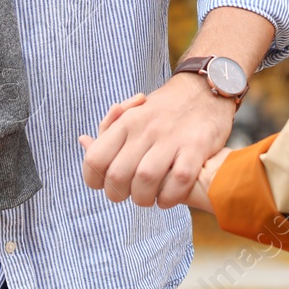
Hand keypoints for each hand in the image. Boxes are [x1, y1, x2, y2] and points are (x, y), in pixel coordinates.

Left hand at [79, 74, 237, 208]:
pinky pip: (178, 181)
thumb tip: (84, 142)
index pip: (94, 160)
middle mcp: (144, 129)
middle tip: (131, 194)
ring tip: (151, 197)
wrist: (205, 91)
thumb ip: (108, 132)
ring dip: (145, 198)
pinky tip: (169, 196)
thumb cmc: (165, 110)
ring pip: (145, 180)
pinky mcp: (196, 147)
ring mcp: (170, 137)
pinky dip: (170, 197)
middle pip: (117, 176)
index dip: (96, 181)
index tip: (108, 184)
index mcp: (126, 122)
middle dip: (121, 195)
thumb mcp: (133, 114)